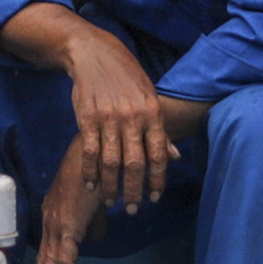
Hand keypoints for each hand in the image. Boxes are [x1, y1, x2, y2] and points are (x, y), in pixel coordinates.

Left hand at [34, 141, 103, 263]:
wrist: (99, 149)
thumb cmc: (101, 171)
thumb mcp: (96, 202)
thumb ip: (92, 222)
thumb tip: (94, 239)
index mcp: (54, 215)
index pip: (47, 252)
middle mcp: (50, 220)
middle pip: (43, 263)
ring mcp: (56, 222)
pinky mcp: (67, 224)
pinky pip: (65, 260)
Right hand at [59, 20, 173, 212]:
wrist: (94, 54)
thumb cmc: (127, 78)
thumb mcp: (150, 98)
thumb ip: (160, 130)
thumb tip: (175, 158)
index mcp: (152, 113)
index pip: (158, 154)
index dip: (158, 179)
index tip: (155, 198)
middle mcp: (132, 117)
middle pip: (135, 163)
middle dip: (135, 190)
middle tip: (134, 209)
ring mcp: (108, 118)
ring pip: (111, 162)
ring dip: (111, 186)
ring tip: (112, 202)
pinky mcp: (87, 118)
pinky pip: (90, 151)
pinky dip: (90, 171)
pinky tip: (91, 185)